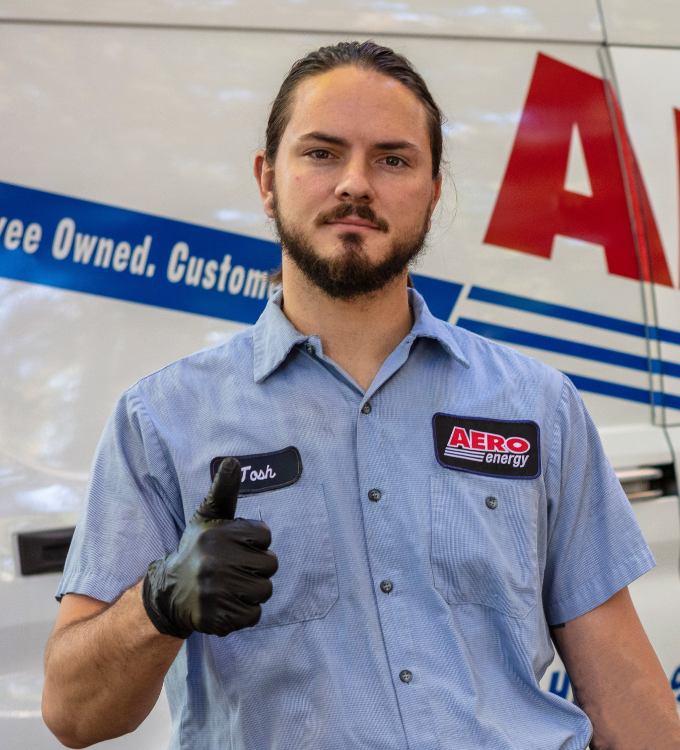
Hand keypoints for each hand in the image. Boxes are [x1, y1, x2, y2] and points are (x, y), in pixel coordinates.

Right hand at [142, 458, 277, 637]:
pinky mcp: (217, 618)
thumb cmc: (198, 549)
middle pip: (270, 565)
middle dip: (257, 567)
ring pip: (265, 590)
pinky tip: (227, 602)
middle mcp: (214, 562)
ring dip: (253, 590)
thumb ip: (224, 489)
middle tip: (235, 568)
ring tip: (232, 586)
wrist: (170, 592)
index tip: (234, 546)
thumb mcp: (208, 516)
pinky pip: (254, 615)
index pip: (265, 536)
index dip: (254, 542)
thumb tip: (233, 461)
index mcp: (216, 534)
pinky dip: (245, 612)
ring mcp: (215, 592)